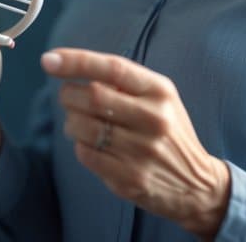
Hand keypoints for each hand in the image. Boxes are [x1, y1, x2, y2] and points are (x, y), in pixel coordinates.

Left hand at [41, 48, 230, 238]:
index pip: (112, 67)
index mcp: (160, 92)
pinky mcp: (130, 178)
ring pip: (83, 125)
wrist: (197, 185)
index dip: (76, 61)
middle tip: (68, 97)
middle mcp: (154, 119)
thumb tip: (71, 67)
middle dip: (68, 94)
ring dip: (70, 121)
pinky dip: (79, 145)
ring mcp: (142, 151)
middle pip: (92, 96)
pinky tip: (91, 144)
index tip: (49, 60)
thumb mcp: (159, 98)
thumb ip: (123, 82)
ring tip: (78, 121)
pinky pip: (85, 154)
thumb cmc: (168, 132)